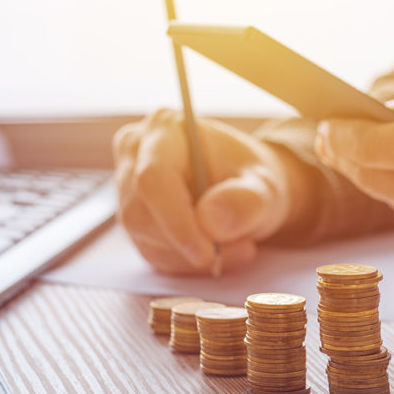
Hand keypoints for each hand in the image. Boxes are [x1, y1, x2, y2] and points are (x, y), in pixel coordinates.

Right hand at [113, 109, 300, 274]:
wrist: (249, 187)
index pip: (153, 178)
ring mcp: (128, 189)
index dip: (176, 220)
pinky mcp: (135, 220)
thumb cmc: (254, 178)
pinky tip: (221, 255)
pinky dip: (189, 264)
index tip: (206, 253)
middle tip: (242, 249)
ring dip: (193, 257)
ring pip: (146, 238)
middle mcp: (135, 154)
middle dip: (190, 243)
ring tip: (241, 247)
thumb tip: (211, 222)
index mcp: (163, 129)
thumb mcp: (265, 185)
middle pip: (141, 212)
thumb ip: (246, 200)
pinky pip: (152, 253)